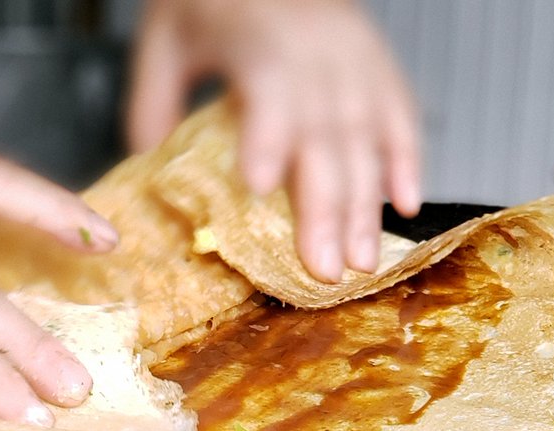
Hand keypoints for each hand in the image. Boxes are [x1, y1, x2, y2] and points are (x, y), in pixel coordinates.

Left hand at [127, 0, 420, 281]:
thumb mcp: (166, 36)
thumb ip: (152, 101)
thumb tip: (146, 169)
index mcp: (259, 38)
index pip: (268, 90)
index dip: (267, 137)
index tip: (259, 186)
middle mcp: (315, 50)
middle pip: (324, 134)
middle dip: (325, 208)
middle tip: (321, 270)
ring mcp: (354, 59)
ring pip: (366, 136)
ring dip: (365, 206)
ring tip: (360, 264)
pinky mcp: (378, 65)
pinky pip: (400, 115)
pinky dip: (407, 161)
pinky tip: (405, 205)